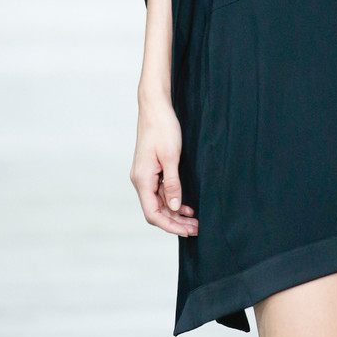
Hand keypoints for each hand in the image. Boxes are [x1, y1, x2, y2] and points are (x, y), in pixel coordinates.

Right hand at [130, 95, 198, 236]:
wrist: (155, 106)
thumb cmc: (163, 127)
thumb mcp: (172, 157)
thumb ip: (173, 184)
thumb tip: (175, 207)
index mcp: (142, 179)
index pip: (153, 213)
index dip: (170, 226)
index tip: (187, 231)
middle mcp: (140, 180)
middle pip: (156, 210)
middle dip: (175, 222)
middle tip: (196, 228)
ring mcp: (145, 174)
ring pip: (159, 202)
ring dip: (175, 212)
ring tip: (194, 220)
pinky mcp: (151, 169)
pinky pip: (161, 191)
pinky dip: (173, 199)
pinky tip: (186, 205)